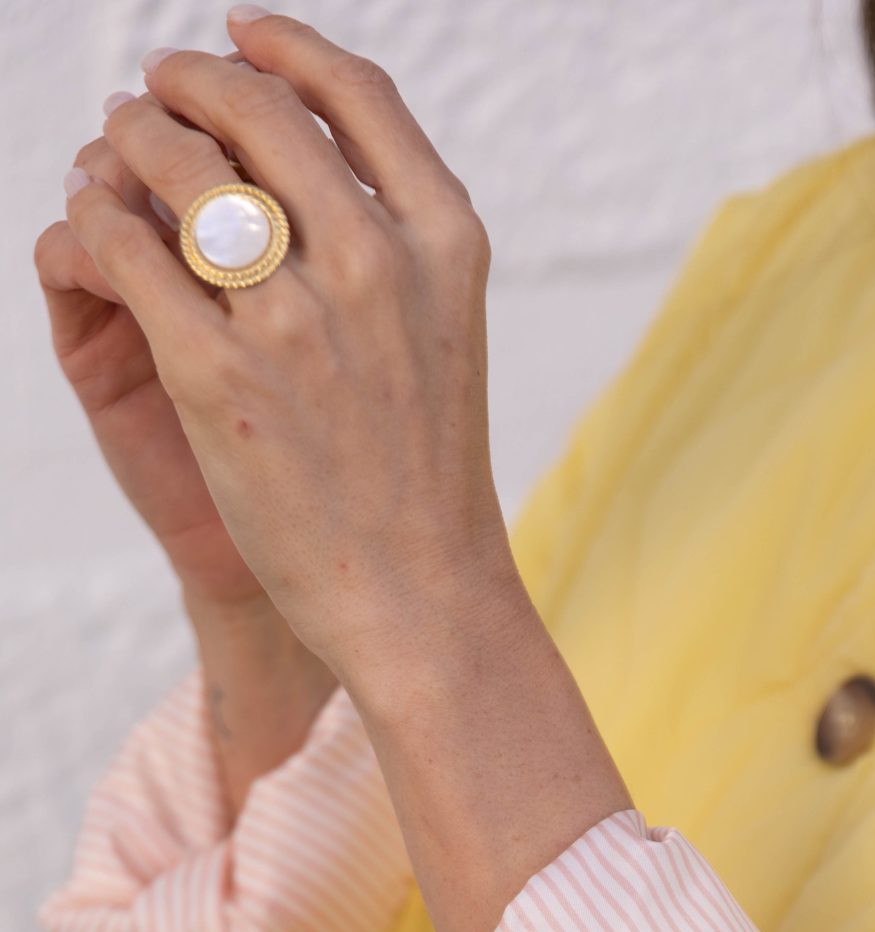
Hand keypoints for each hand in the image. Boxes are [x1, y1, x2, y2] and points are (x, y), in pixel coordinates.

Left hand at [62, 10, 519, 692]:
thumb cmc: (426, 475)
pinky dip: (98, 218)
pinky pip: (127, 250)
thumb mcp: (444, 332)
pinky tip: (94, 220)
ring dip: (133, 135)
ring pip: (181, 167)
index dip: (283, 47)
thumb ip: (394, 241)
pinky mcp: (214, 376)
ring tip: (117, 144)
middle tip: (160, 92)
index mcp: (442, 242)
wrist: (419, 597)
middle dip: (192, 83)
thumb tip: (310, 148)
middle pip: (258, 112)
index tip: (240, 35)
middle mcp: (373, 264)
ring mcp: (293, 320)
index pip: (354, 93)